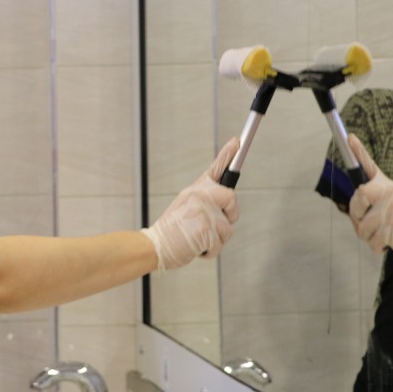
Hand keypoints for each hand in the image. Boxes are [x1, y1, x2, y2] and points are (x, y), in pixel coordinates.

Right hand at [142, 138, 239, 270]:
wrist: (155, 246)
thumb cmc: (170, 231)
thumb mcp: (183, 207)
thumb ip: (203, 199)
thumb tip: (226, 198)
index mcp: (194, 191)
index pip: (214, 169)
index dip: (228, 154)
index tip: (237, 141)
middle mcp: (199, 196)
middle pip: (231, 199)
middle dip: (230, 215)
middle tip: (214, 225)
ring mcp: (203, 211)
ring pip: (228, 228)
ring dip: (217, 240)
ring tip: (197, 239)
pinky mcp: (205, 229)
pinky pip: (220, 243)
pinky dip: (210, 251)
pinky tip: (196, 247)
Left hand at [348, 135, 392, 268]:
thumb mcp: (392, 205)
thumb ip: (373, 201)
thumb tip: (354, 206)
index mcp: (387, 186)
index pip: (371, 167)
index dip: (358, 151)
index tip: (349, 137)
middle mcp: (390, 192)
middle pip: (358, 196)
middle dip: (356, 215)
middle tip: (367, 223)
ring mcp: (392, 208)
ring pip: (361, 224)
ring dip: (367, 236)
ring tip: (382, 234)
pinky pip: (370, 239)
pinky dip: (375, 246)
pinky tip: (387, 243)